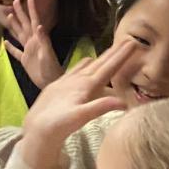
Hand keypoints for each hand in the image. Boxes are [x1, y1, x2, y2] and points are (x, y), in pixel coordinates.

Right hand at [4, 0, 64, 88]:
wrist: (52, 82)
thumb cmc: (52, 68)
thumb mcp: (48, 53)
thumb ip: (44, 40)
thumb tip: (40, 25)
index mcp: (39, 39)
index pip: (35, 21)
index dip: (32, 9)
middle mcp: (33, 42)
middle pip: (25, 24)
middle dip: (21, 13)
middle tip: (15, 1)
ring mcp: (29, 51)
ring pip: (20, 35)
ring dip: (15, 25)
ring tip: (10, 16)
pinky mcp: (26, 60)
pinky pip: (16, 52)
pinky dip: (11, 47)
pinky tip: (5, 43)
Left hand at [19, 41, 135, 168]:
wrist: (36, 127)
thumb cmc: (59, 124)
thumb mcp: (81, 117)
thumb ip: (101, 107)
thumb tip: (124, 103)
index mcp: (86, 86)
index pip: (108, 68)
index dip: (121, 56)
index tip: (133, 43)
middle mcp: (78, 79)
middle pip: (100, 62)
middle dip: (115, 52)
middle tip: (128, 40)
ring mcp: (67, 81)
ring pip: (88, 64)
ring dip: (101, 57)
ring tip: (111, 52)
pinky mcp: (59, 84)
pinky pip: (76, 69)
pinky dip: (86, 64)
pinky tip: (86, 65)